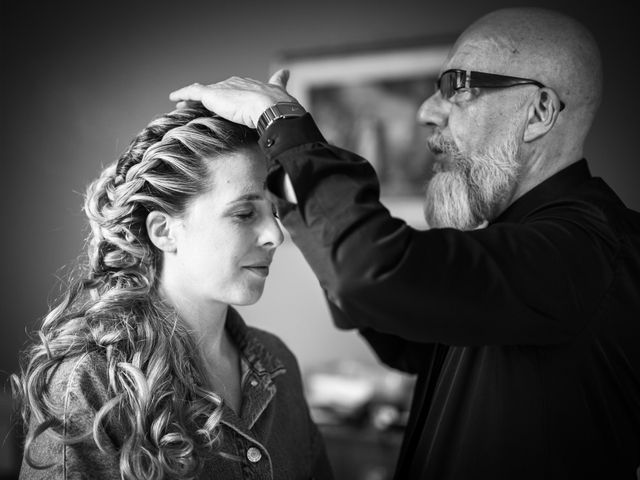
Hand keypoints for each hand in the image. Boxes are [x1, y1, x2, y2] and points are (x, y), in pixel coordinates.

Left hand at [169, 69, 297, 127]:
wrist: (272, 109)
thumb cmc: (279, 107)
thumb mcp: (279, 95)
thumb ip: (279, 83)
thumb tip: (286, 72)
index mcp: (251, 85)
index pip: (237, 87)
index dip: (231, 91)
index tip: (227, 92)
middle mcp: (236, 83)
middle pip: (219, 90)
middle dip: (211, 97)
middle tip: (202, 105)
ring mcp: (223, 88)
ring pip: (204, 93)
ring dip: (194, 98)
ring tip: (184, 103)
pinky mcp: (211, 95)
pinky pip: (192, 93)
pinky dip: (182, 94)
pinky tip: (173, 98)